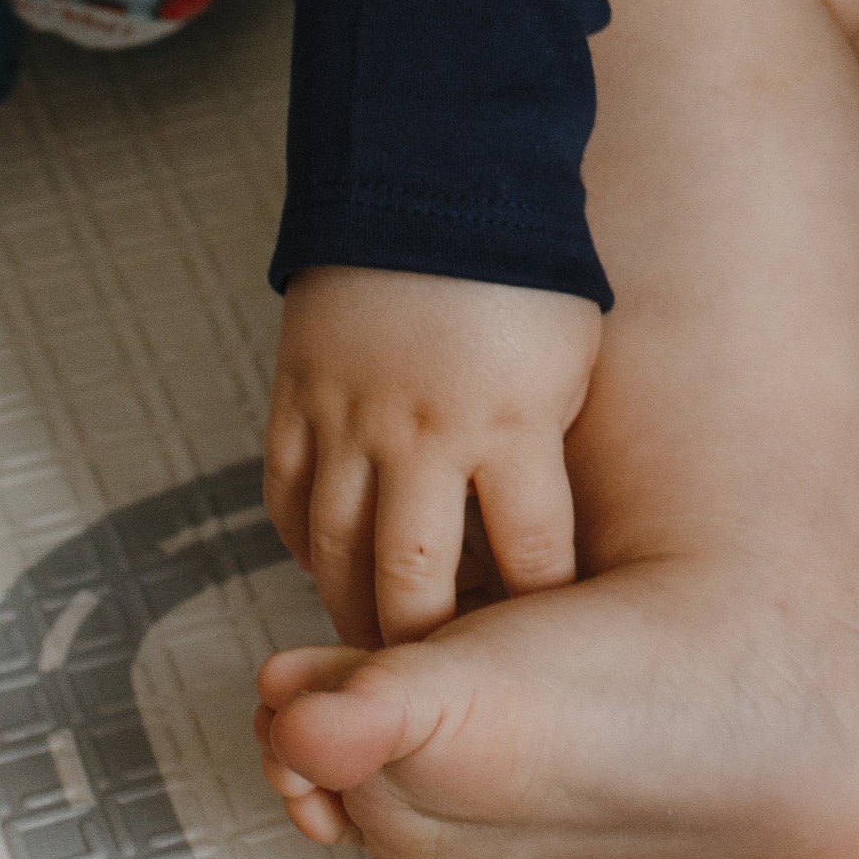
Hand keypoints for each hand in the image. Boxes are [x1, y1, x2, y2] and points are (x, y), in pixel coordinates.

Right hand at [265, 266, 601, 648]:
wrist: (436, 177)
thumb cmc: (526, 272)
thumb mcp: (574, 360)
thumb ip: (552, 450)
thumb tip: (547, 543)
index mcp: (513, 423)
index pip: (532, 559)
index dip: (539, 611)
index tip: (545, 648)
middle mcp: (425, 434)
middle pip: (414, 586)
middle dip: (427, 647)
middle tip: (438, 681)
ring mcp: (350, 418)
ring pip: (335, 555)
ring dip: (353, 611)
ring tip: (376, 646)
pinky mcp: (297, 398)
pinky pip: (284, 498)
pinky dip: (301, 544)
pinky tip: (324, 567)